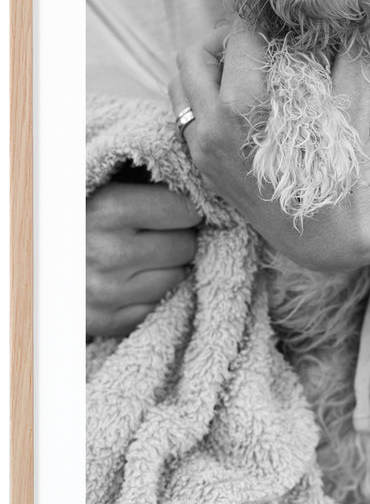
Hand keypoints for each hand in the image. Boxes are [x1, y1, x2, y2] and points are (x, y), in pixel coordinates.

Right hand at [87, 181, 201, 336]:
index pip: (187, 210)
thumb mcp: (105, 186)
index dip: (190, 207)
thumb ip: (148, 181)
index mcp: (109, 209)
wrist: (31, 260)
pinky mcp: (108, 321)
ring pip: (178, 279)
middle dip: (181, 238)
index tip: (182, 208)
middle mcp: (109, 253)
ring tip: (147, 256)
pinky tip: (136, 280)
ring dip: (171, 268)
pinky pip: (159, 306)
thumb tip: (205, 182)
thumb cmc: (81, 215)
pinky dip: (156, 294)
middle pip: (186, 246)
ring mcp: (107, 292)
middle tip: (162, 233)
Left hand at [169, 25, 369, 271]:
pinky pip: (186, 114)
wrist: (328, 250)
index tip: (285, 23)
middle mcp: (212, 129)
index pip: (238, 39)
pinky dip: (206, 97)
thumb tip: (355, 31)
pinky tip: (244, 104)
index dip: (263, 21)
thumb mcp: (353, 126)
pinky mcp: (202, 167)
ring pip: (182, 83)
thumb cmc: (345, 190)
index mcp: (244, 113)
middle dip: (228, 39)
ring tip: (251, 70)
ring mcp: (202, 151)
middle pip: (195, 53)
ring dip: (211, 68)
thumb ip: (353, 71)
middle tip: (264, 43)